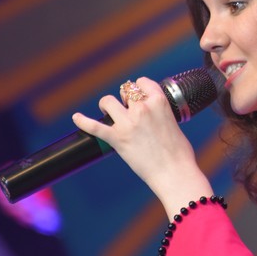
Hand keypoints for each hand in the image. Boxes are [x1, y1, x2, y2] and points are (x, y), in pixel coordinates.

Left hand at [72, 77, 212, 215]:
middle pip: (126, 90)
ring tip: (108, 111)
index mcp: (159, 102)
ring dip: (107, 105)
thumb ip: (161, 114)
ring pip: (108, 101)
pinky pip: (94, 126)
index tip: (138, 94)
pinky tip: (76, 118)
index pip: (142, 82)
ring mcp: (128, 123)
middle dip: (125, 98)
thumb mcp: (174, 123)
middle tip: (127, 109)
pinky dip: (83, 121)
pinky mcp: (117, 139)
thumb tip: (155, 116)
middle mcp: (142, 108)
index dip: (139, 87)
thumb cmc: (180, 153)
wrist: (174, 173)